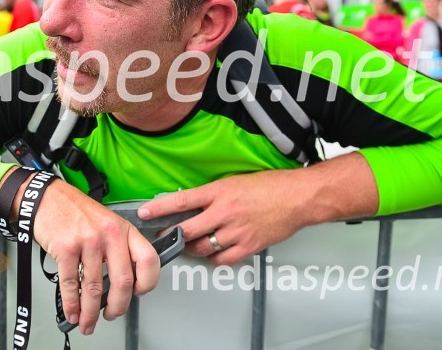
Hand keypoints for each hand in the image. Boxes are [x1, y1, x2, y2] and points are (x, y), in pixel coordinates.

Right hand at [30, 181, 160, 335]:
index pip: (149, 259)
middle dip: (118, 307)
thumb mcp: (107, 222)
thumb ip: (118, 247)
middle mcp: (110, 234)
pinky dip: (71, 304)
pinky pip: (71, 284)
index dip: (147, 282)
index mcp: (124, 229)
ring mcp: (88, 241)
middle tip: (112, 315)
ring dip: (90, 312)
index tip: (138, 293)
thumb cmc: (76, 211)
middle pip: (123, 281)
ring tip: (87, 321)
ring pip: (95, 288)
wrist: (47, 198)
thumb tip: (123, 282)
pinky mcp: (66, 248)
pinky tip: (72, 311)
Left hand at [137, 170, 310, 265]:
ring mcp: (236, 231)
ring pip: (202, 248)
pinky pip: (222, 259)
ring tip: (191, 244)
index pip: (182, 200)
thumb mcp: (235, 181)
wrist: (297, 197)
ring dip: (193, 248)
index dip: (160, 208)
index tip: (144, 213)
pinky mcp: (248, 246)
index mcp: (220, 192)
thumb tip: (194, 203)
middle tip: (165, 237)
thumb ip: (214, 194)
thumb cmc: (270, 186)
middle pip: (188, 230)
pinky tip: (213, 253)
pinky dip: (214, 259)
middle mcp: (225, 212)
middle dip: (172, 236)